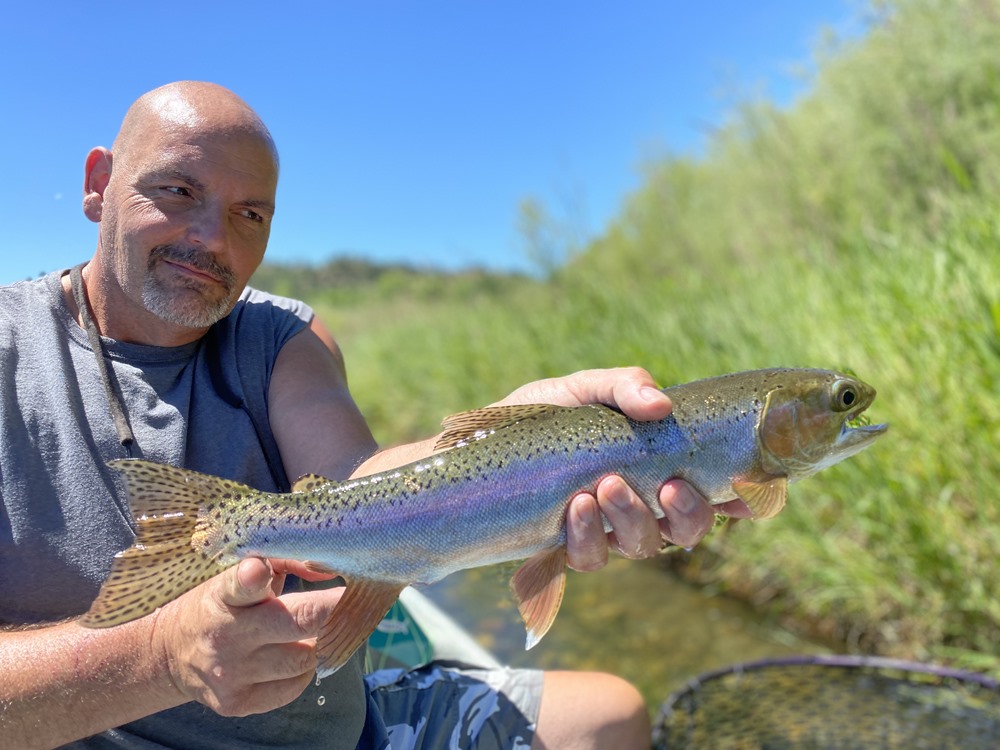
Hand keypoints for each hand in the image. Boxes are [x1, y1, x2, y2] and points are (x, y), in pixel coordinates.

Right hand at [150, 557, 340, 715]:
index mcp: (224, 594)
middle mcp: (226, 634)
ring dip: (320, 643)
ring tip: (315, 630)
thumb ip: (283, 561)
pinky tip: (292, 656)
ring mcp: (230, 673)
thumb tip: (329, 568)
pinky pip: (294, 687)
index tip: (261, 570)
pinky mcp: (236, 703)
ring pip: (305, 659)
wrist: (168, 655)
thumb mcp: (236, 574)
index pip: (240, 585)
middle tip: (357, 599)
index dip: (254, 577)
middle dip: (334, 610)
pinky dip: (303, 671)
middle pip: (297, 624)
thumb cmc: (218, 604)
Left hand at [500, 367, 750, 570]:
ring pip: (644, 546)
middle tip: (672, 487)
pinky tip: (577, 506)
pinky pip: (593, 558)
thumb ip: (623, 386)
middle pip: (688, 529)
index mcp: (655, 466)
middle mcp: (640, 503)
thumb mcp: (582, 388)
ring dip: (635, 519)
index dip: (741, 497)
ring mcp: (606, 529)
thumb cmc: (540, 417)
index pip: (713, 489)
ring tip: (608, 487)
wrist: (475, 447)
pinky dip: (590, 534)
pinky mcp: (568, 547)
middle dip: (690, 514)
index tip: (745, 491)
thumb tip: (660, 405)